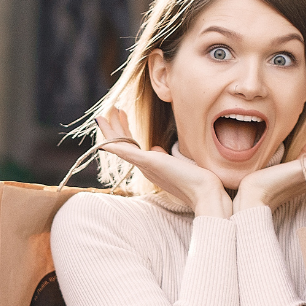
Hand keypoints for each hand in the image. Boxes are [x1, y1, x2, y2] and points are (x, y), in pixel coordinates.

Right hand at [94, 107, 232, 217]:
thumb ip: (163, 157)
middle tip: (106, 113)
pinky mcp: (150, 163)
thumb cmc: (196, 180)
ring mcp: (146, 166)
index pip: (131, 147)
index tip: (121, 115)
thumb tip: (155, 147)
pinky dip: (116, 146)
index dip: (123, 131)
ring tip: (102, 118)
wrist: (204, 193)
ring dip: (111, 132)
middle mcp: (144, 168)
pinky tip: (106, 141)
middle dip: (113, 129)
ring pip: (121, 147)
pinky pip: (128, 153)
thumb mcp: (176, 164)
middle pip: (123, 146)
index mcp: (150, 167)